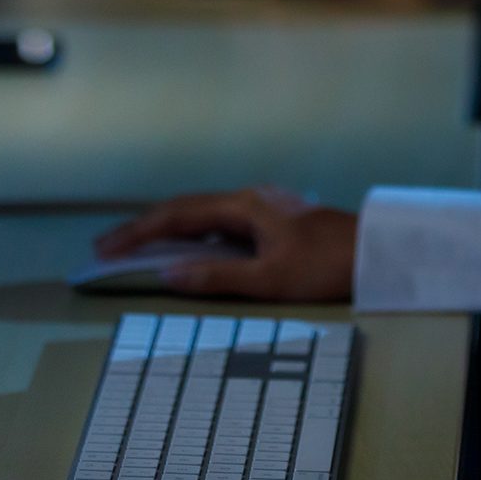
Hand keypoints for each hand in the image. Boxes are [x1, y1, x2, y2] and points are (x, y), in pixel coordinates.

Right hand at [94, 188, 357, 301]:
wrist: (376, 254)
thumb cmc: (326, 267)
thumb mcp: (270, 279)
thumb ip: (218, 277)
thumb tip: (167, 274)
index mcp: (246, 206)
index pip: (178, 215)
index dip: (138, 232)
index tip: (104, 249)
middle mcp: (252, 200)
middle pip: (187, 210)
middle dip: (144, 229)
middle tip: (105, 248)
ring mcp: (265, 209)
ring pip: (205, 216)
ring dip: (169, 231)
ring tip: (136, 250)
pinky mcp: (275, 222)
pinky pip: (223, 225)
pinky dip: (195, 236)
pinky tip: (188, 251)